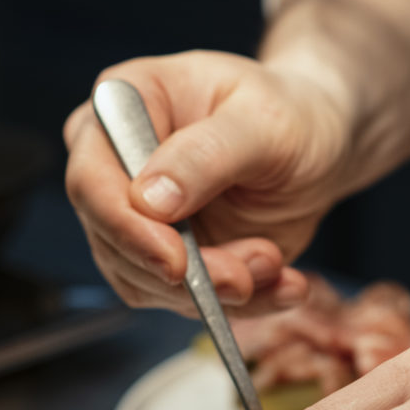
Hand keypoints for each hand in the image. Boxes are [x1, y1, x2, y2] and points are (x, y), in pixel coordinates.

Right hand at [64, 51, 353, 316]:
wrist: (317, 148)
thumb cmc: (289, 115)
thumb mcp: (263, 123)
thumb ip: (206, 154)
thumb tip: (150, 200)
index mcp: (125, 104)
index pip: (91, 181)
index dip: (126, 228)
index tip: (175, 261)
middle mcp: (117, 166)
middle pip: (114, 244)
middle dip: (182, 275)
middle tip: (244, 278)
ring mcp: (139, 219)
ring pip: (148, 284)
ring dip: (216, 292)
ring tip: (274, 264)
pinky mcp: (170, 260)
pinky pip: (187, 301)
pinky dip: (241, 304)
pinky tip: (282, 285)